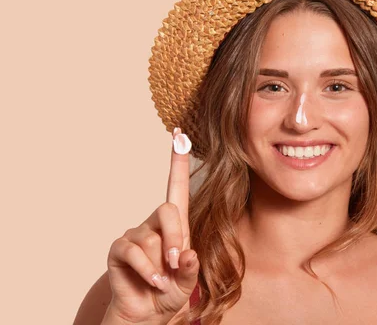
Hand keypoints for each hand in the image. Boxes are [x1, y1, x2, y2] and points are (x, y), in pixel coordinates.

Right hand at [103, 128, 198, 323]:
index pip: (177, 187)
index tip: (180, 136)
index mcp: (176, 225)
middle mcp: (154, 224)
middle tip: (175, 263)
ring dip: (160, 264)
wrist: (147, 313)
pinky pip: (134, 251)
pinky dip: (146, 270)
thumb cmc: (170, 292)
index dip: (178, 162)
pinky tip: (151, 282)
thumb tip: (188, 253)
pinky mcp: (119, 249)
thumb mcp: (188, 281)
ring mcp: (135, 235)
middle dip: (176, 238)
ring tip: (161, 280)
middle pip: (168, 210)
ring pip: (151, 238)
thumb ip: (190, 268)